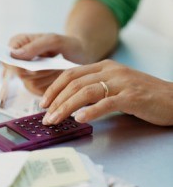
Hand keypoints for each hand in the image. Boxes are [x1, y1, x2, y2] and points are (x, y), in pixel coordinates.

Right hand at [4, 33, 85, 95]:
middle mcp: (19, 60)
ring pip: (30, 84)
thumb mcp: (54, 40)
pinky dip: (51, 85)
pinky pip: (39, 91)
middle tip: (53, 65)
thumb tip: (14, 55)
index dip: (17, 66)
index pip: (6, 59)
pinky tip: (58, 76)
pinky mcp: (35, 86)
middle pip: (19, 74)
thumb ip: (35, 46)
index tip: (33, 67)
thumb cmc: (67, 44)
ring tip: (57, 68)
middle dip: (38, 72)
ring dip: (47, 78)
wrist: (80, 55)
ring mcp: (26, 74)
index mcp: (18, 44)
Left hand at [40, 59, 172, 125]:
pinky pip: (106, 103)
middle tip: (45, 116)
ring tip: (55, 120)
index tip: (43, 102)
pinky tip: (80, 119)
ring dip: (66, 107)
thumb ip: (95, 87)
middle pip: (74, 83)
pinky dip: (90, 111)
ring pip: (86, 92)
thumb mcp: (116, 85)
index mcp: (104, 66)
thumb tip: (70, 101)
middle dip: (56, 100)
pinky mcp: (132, 97)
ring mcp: (122, 82)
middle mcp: (111, 71)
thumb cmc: (142, 94)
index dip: (54, 88)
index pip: (71, 74)